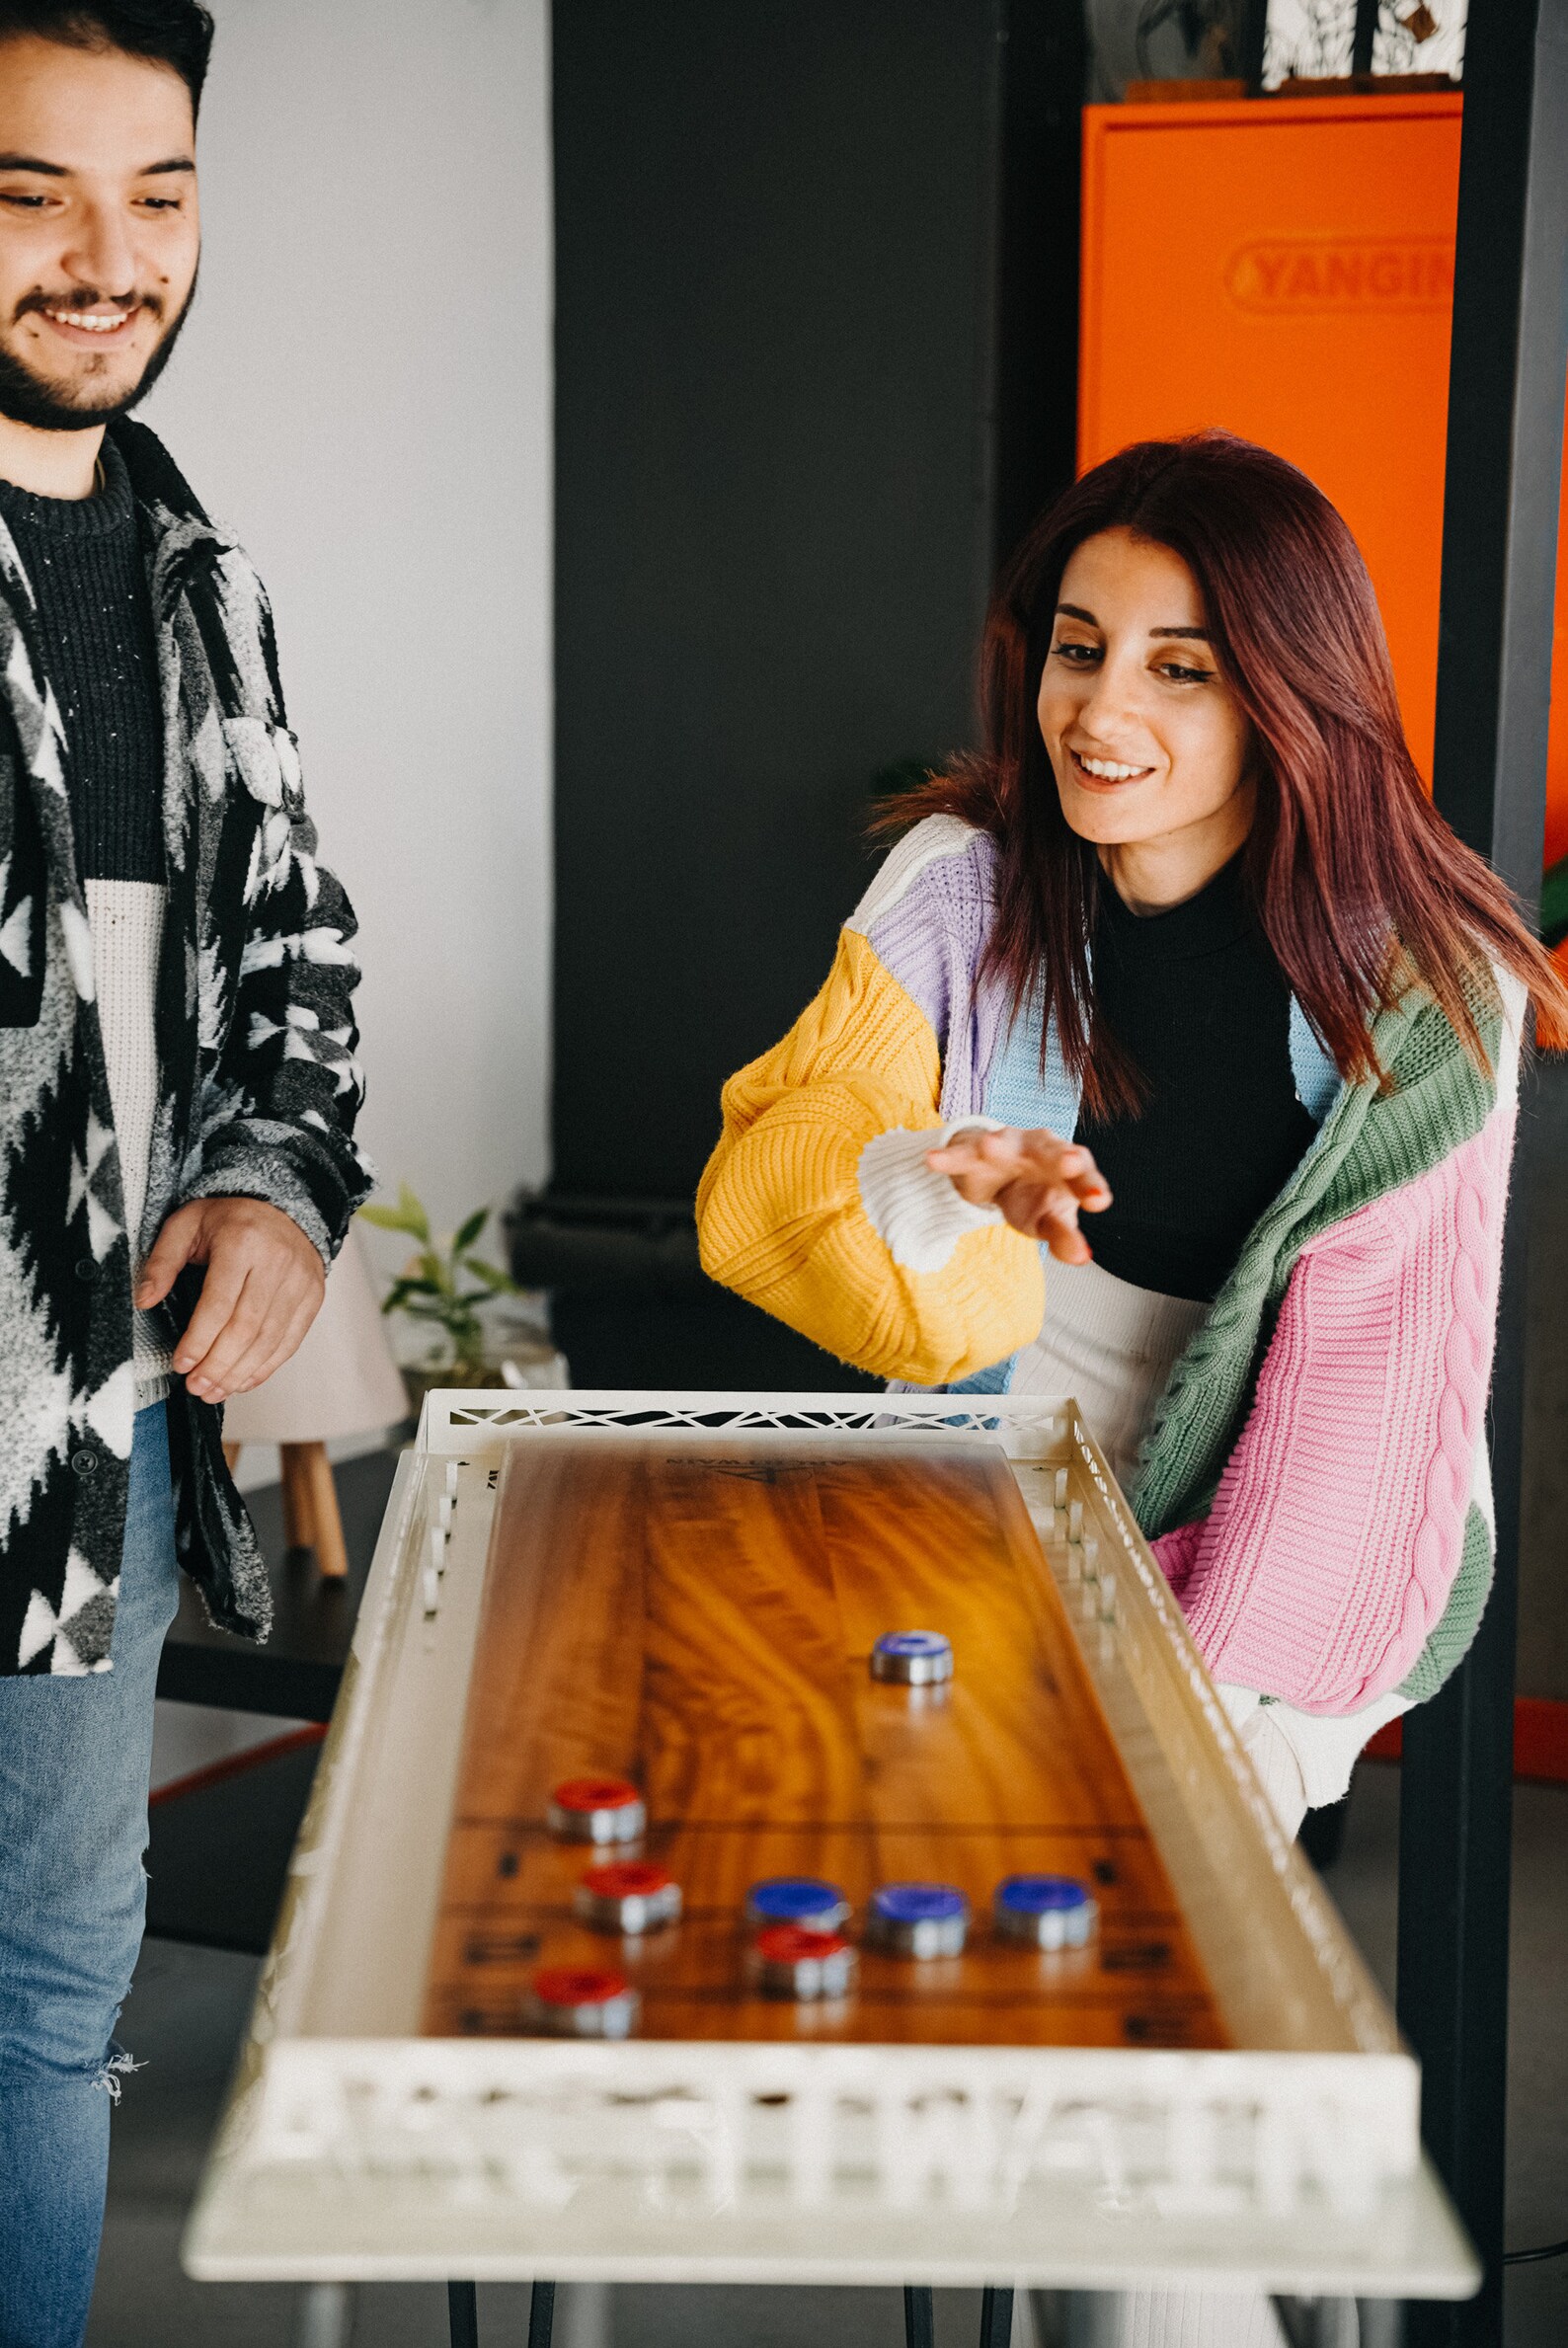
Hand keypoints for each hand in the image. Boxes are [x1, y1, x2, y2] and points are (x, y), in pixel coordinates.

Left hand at [136, 1197, 325, 1403]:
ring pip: (269, 1340)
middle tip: (196, 1386)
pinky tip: (243, 1380)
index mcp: (242, 1242)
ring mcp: (300, 1282)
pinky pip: (290, 1341)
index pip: (219, 1303)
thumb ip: (162, 1261)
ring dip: (240, 1373)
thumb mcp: (186, 1225)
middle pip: (246, 1327)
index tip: (181, 1363)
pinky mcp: (312, 1297)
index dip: (199, 1340)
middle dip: (218, 1364)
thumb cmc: (230, 1218)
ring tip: (214, 1391)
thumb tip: (144, 1299)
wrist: (281, 1206)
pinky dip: (266, 1367)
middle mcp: (277, 1263)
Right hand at [925, 1127, 1111, 1262]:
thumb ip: (1065, 1237)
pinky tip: (932, 1160)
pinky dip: (948, 1157)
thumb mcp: (1049, 1220)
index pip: (1085, 1174)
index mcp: (1068, 1166)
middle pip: (1053, 1150)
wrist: (998, 1175)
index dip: (1092, 1186)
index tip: (1099, 1201)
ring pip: (1003, 1143)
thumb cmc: (1035, 1197)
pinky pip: (960, 1154)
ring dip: (996, 1145)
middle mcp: (1041, 1149)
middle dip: (1060, 1156)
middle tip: (1071, 1162)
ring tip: (991, 1146)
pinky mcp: (973, 1151)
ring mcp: (1006, 1146)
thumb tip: (1082, 1258)